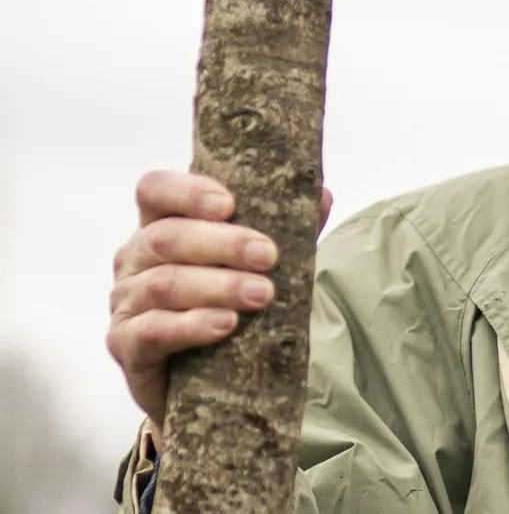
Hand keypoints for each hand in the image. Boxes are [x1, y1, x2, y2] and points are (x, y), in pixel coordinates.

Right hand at [106, 170, 330, 444]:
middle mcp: (135, 258)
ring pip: (163, 284)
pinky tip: (225, 324)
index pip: (155, 190)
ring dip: (217, 286)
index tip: (229, 203)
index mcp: (162, 224)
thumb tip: (322, 197)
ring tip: (261, 294)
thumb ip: (286, 229)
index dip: (186, 192)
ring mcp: (126, 302)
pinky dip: (190, 325)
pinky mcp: (126, 345)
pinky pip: (152, 330)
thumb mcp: (258, 263)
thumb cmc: (228, 304)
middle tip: (268, 256)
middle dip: (222, 244)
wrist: (208, 379)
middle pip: (166, 237)